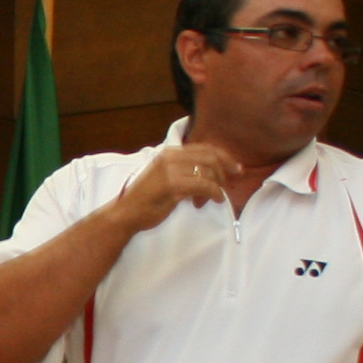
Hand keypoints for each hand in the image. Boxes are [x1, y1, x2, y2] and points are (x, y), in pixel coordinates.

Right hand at [115, 143, 230, 230]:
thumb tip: (211, 174)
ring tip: (214, 197)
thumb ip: (185, 172)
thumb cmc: (147, 201)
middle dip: (225, 171)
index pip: (205, 148)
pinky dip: (213, 192)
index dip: (225, 157)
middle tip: (229, 185)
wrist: (126, 214)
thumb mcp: (167, 178)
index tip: (237, 169)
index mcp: (170, 152)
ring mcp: (170, 169)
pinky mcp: (171, 184)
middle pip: (210, 157)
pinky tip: (214, 200)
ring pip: (208, 171)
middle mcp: (170, 156)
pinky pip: (203, 184)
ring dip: (217, 185)